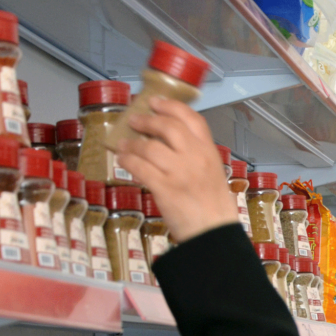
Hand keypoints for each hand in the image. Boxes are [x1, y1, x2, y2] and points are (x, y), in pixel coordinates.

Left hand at [116, 97, 238, 242]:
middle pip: (167, 127)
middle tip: (134, 120)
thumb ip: (194, 156)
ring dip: (131, 144)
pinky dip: (127, 161)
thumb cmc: (213, 207)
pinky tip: (122, 160)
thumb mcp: (212, 173)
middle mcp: (195, 157)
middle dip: (147, 121)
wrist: (213, 233)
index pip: (192, 118)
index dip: (171, 106)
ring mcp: (180, 172)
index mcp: (209, 151)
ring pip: (149, 147)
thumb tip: (165, 145)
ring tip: (123, 145)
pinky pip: (140, 167)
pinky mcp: (165, 188)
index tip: (155, 101)